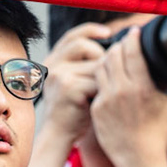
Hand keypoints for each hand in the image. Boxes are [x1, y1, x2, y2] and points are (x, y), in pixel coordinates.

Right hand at [37, 21, 112, 143]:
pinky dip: (104, 90)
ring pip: (94, 64)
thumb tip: (114, 46)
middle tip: (109, 73)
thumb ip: (85, 64)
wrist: (60, 135)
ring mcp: (59, 75)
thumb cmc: (74, 110)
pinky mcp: (69, 87)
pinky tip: (103, 101)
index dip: (91, 31)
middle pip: (84, 45)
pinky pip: (97, 81)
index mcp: (53, 60)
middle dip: (101, 56)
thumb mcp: (76, 81)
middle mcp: (52, 65)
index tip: (109, 33)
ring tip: (104, 91)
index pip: (73, 36)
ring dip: (105, 77)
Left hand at [91, 31, 166, 166]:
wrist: (140, 160)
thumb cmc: (159, 134)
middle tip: (124, 43)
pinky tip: (107, 75)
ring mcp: (106, 100)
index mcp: (142, 88)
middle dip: (119, 45)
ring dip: (107, 58)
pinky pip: (96, 85)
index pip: (131, 51)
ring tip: (114, 57)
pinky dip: (102, 77)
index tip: (134, 32)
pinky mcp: (97, 109)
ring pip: (101, 67)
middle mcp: (122, 91)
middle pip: (113, 54)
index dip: (132, 38)